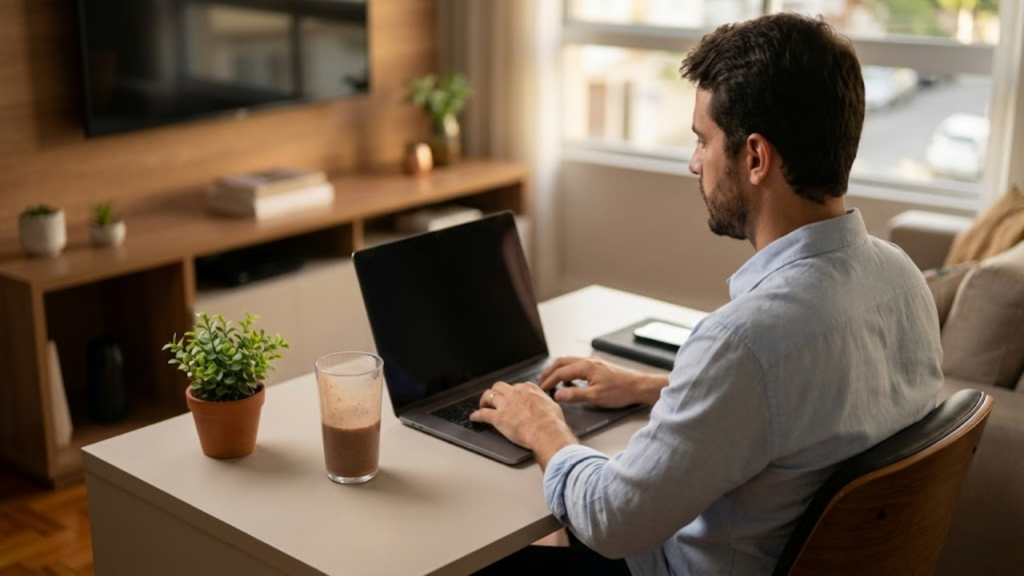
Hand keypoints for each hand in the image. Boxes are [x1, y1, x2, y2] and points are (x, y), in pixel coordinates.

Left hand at [470, 381, 577, 466]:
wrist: (546, 432)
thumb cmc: (552, 421)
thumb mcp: (551, 404)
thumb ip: (544, 401)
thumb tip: (546, 403)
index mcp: (528, 389)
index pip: (516, 386)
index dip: (512, 392)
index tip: (512, 397)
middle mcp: (514, 393)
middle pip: (499, 386)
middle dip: (496, 392)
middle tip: (494, 399)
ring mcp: (505, 404)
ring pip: (488, 395)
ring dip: (484, 400)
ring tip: (483, 405)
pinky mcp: (498, 417)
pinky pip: (482, 414)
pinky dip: (476, 415)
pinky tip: (474, 417)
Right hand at [539, 356, 667, 407]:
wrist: (638, 386)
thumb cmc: (620, 391)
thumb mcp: (595, 396)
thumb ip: (574, 395)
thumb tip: (557, 395)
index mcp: (585, 366)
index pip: (560, 372)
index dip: (548, 381)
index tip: (541, 389)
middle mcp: (587, 361)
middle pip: (561, 362)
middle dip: (549, 372)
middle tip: (540, 382)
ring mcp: (593, 362)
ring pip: (569, 362)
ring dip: (557, 370)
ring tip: (550, 380)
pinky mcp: (598, 366)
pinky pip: (576, 365)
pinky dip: (567, 371)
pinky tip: (568, 380)